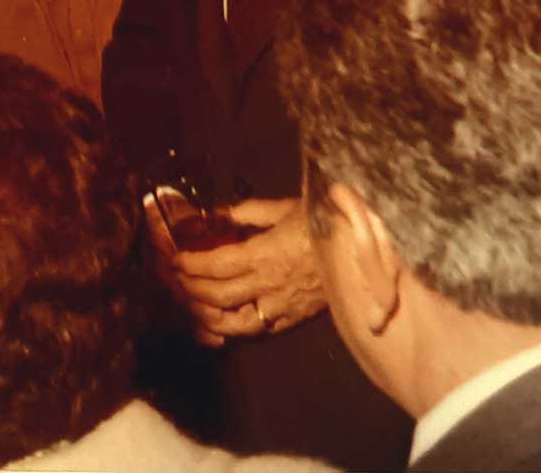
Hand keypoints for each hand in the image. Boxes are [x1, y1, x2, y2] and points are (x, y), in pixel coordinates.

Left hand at [144, 194, 323, 345]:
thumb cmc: (326, 223)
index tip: (176, 260)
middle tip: (176, 282)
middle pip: (220, 295)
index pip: (218, 265)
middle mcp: (271, 284)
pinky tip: (220, 328)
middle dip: (192, 290)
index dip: (193, 265)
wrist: (364, 249)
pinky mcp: (295, 319)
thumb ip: (249, 212)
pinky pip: (260, 332)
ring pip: (237, 322)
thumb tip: (221, 213)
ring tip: (191, 306)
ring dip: (208, 316)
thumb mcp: (286, 208)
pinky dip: (235, 332)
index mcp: (267, 254)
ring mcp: (283, 306)